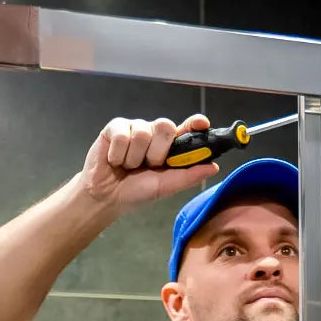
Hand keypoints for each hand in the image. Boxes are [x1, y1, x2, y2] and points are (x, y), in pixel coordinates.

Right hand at [81, 114, 219, 212]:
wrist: (106, 197)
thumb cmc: (136, 192)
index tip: (202, 124)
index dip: (195, 124)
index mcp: (169, 146)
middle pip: (166, 126)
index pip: (186, 129)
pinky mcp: (115, 128)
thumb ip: (188, 176)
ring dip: (135, 157)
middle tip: (148, 166)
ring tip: (128, 166)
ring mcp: (134, 128)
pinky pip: (123, 135)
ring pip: (143, 132)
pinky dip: (119, 154)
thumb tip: (214, 167)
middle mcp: (154, 133)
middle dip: (157, 152)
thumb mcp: (166, 187)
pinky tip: (115, 160)